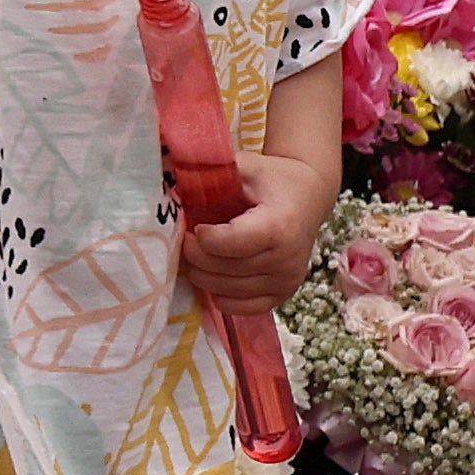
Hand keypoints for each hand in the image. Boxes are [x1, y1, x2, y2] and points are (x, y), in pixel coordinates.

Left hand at [176, 143, 333, 308]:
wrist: (308, 197)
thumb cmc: (272, 179)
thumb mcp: (245, 165)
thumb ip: (209, 168)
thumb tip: (166, 166)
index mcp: (278, 226)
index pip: (230, 244)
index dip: (203, 238)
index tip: (194, 225)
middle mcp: (286, 259)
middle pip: (226, 269)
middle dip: (195, 255)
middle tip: (184, 239)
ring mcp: (287, 281)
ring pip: (230, 290)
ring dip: (203, 275)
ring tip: (194, 255)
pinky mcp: (284, 294)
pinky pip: (246, 308)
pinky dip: (222, 296)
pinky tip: (212, 277)